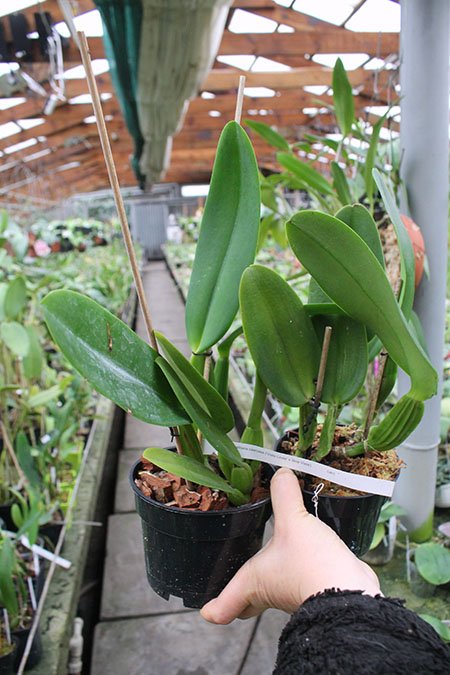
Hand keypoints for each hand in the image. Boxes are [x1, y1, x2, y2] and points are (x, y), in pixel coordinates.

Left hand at [201, 468, 380, 623]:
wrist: (351, 593)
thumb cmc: (311, 566)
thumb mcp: (293, 521)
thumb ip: (284, 495)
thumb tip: (281, 473)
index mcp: (255, 582)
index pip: (226, 603)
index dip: (214, 607)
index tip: (205, 610)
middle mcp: (273, 593)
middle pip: (251, 602)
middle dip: (244, 594)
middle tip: (238, 579)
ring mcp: (295, 593)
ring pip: (278, 588)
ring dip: (276, 574)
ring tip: (275, 550)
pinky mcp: (318, 589)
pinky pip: (303, 579)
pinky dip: (301, 567)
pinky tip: (308, 551)